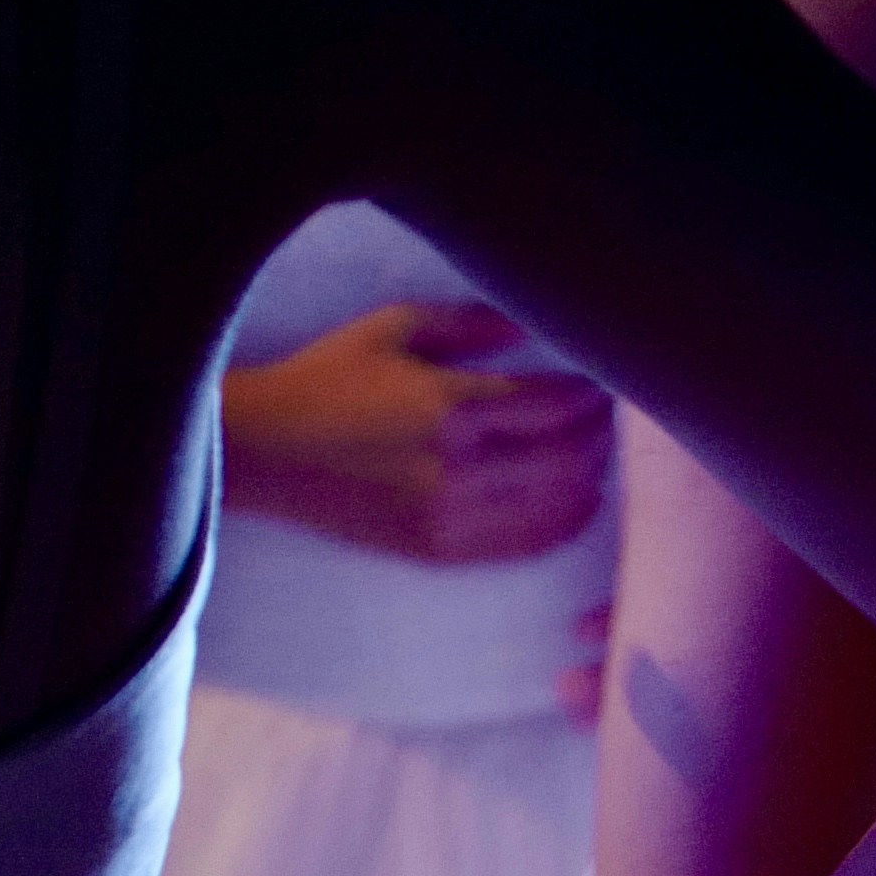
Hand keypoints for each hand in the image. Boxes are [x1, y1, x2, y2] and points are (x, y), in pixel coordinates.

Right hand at [219, 301, 616, 565]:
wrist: (266, 453)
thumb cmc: (328, 380)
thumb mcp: (393, 328)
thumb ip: (468, 323)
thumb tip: (530, 324)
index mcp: (449, 406)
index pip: (551, 405)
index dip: (589, 396)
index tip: (604, 382)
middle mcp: (457, 468)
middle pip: (565, 458)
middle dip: (597, 438)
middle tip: (609, 420)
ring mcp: (450, 517)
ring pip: (554, 506)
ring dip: (589, 480)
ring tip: (596, 456)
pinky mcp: (438, 552)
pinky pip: (524, 545)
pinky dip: (562, 523)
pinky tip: (576, 501)